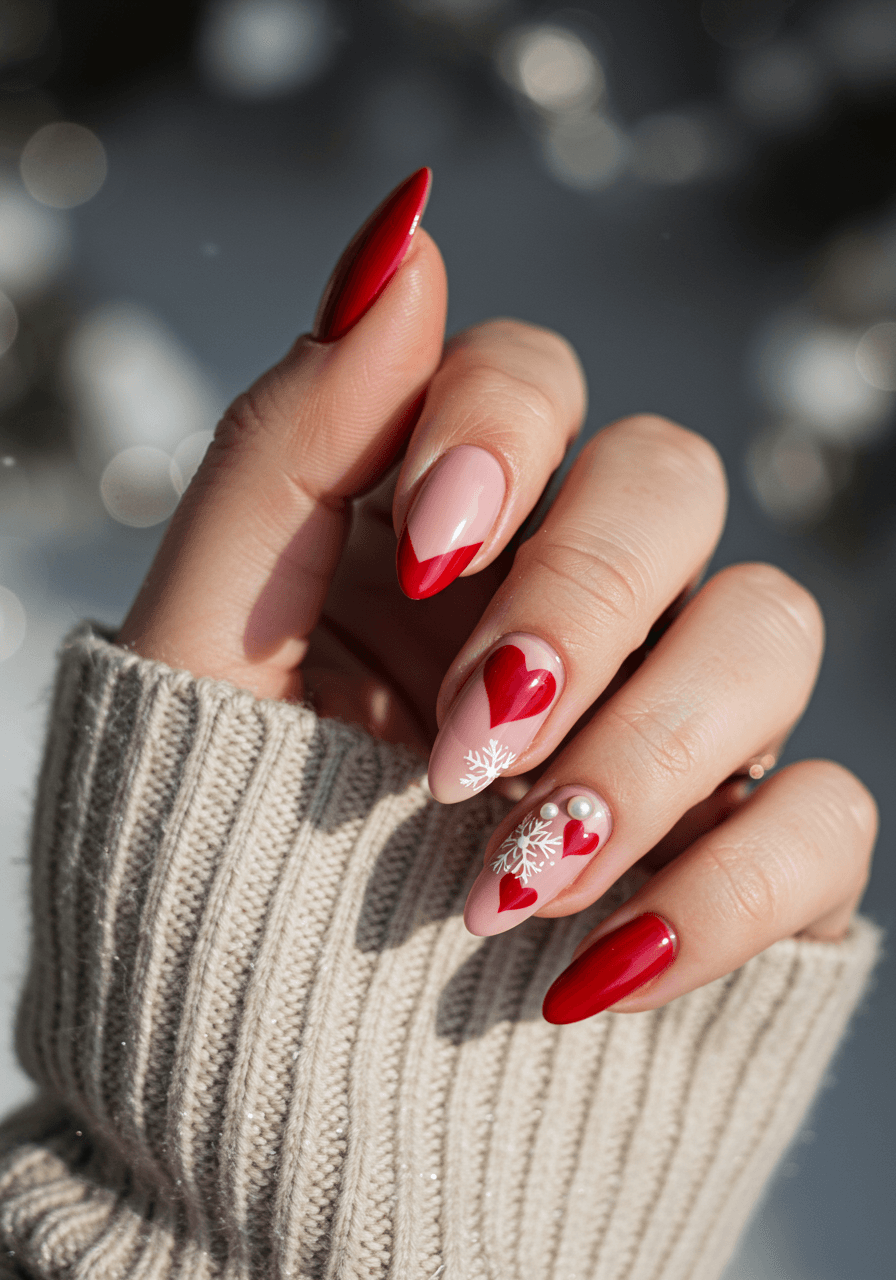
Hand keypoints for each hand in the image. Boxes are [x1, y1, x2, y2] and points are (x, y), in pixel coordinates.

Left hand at [118, 169, 876, 1023]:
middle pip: (671, 481)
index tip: (431, 549)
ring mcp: (667, 724)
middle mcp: (567, 603)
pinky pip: (826, 819)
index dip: (501, 428)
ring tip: (507, 886)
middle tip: (468, 752)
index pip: (529, 375)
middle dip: (582, 603)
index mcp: (437, 534)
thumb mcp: (204, 648)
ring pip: (771, 631)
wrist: (256, 1093)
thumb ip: (286, 442)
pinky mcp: (740, 853)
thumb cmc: (207, 858)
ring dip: (648, 756)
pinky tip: (592, 973)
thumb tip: (402, 232)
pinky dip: (721, 893)